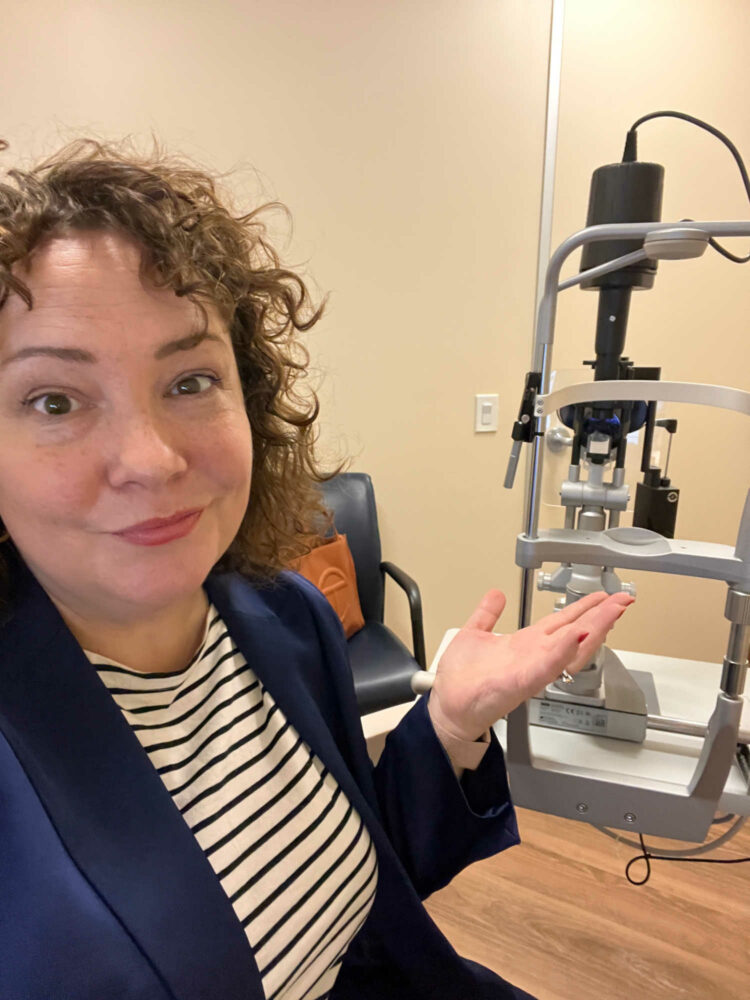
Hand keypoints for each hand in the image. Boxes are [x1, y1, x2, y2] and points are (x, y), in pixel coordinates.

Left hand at [428, 590, 634, 742]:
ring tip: (611, 611)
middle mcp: (533, 656)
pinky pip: (545, 666)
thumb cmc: (461, 681)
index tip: (605, 596)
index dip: (584, 609)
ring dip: (592, 629)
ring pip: (569, 647)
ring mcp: (530, 669)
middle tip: (623, 600)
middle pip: (575, 631)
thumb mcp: (474, 635)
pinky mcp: (520, 682)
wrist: (448, 708)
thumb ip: (487, 614)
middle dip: (600, 616)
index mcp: (525, 644)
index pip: (563, 622)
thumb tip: (496, 594)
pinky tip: (576, 636)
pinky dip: (561, 651)